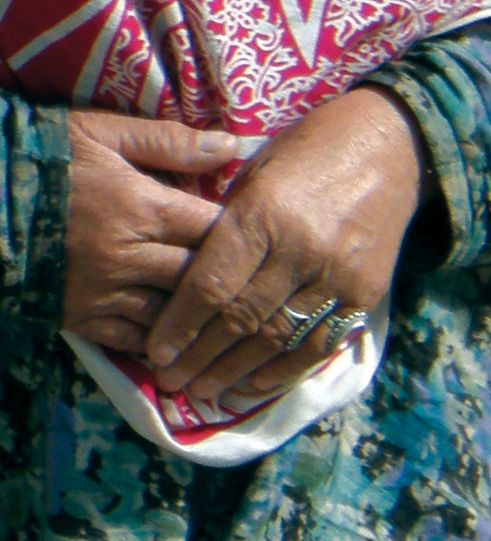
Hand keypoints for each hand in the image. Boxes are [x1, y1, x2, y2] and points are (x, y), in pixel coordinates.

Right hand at [62, 109, 233, 351]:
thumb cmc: (38, 153)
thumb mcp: (98, 131)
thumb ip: (167, 141)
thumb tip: (233, 145)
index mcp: (141, 206)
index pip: (215, 229)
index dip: (241, 235)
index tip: (255, 235)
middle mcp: (129, 255)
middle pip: (203, 278)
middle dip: (229, 281)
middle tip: (251, 282)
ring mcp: (104, 291)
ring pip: (175, 317)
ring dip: (201, 320)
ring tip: (225, 320)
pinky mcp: (80, 316)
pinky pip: (134, 341)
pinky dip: (161, 344)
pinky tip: (181, 344)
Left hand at [141, 87, 425, 413]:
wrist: (384, 146)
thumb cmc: (300, 152)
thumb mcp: (249, 172)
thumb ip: (220, 222)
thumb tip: (177, 266)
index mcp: (260, 215)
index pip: (211, 284)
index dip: (180, 324)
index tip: (156, 351)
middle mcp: (299, 250)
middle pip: (243, 319)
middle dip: (202, 357)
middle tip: (172, 382)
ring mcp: (337, 275)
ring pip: (281, 338)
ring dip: (239, 371)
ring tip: (205, 393)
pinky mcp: (365, 292)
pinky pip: (323, 342)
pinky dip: (287, 369)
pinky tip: (256, 385)